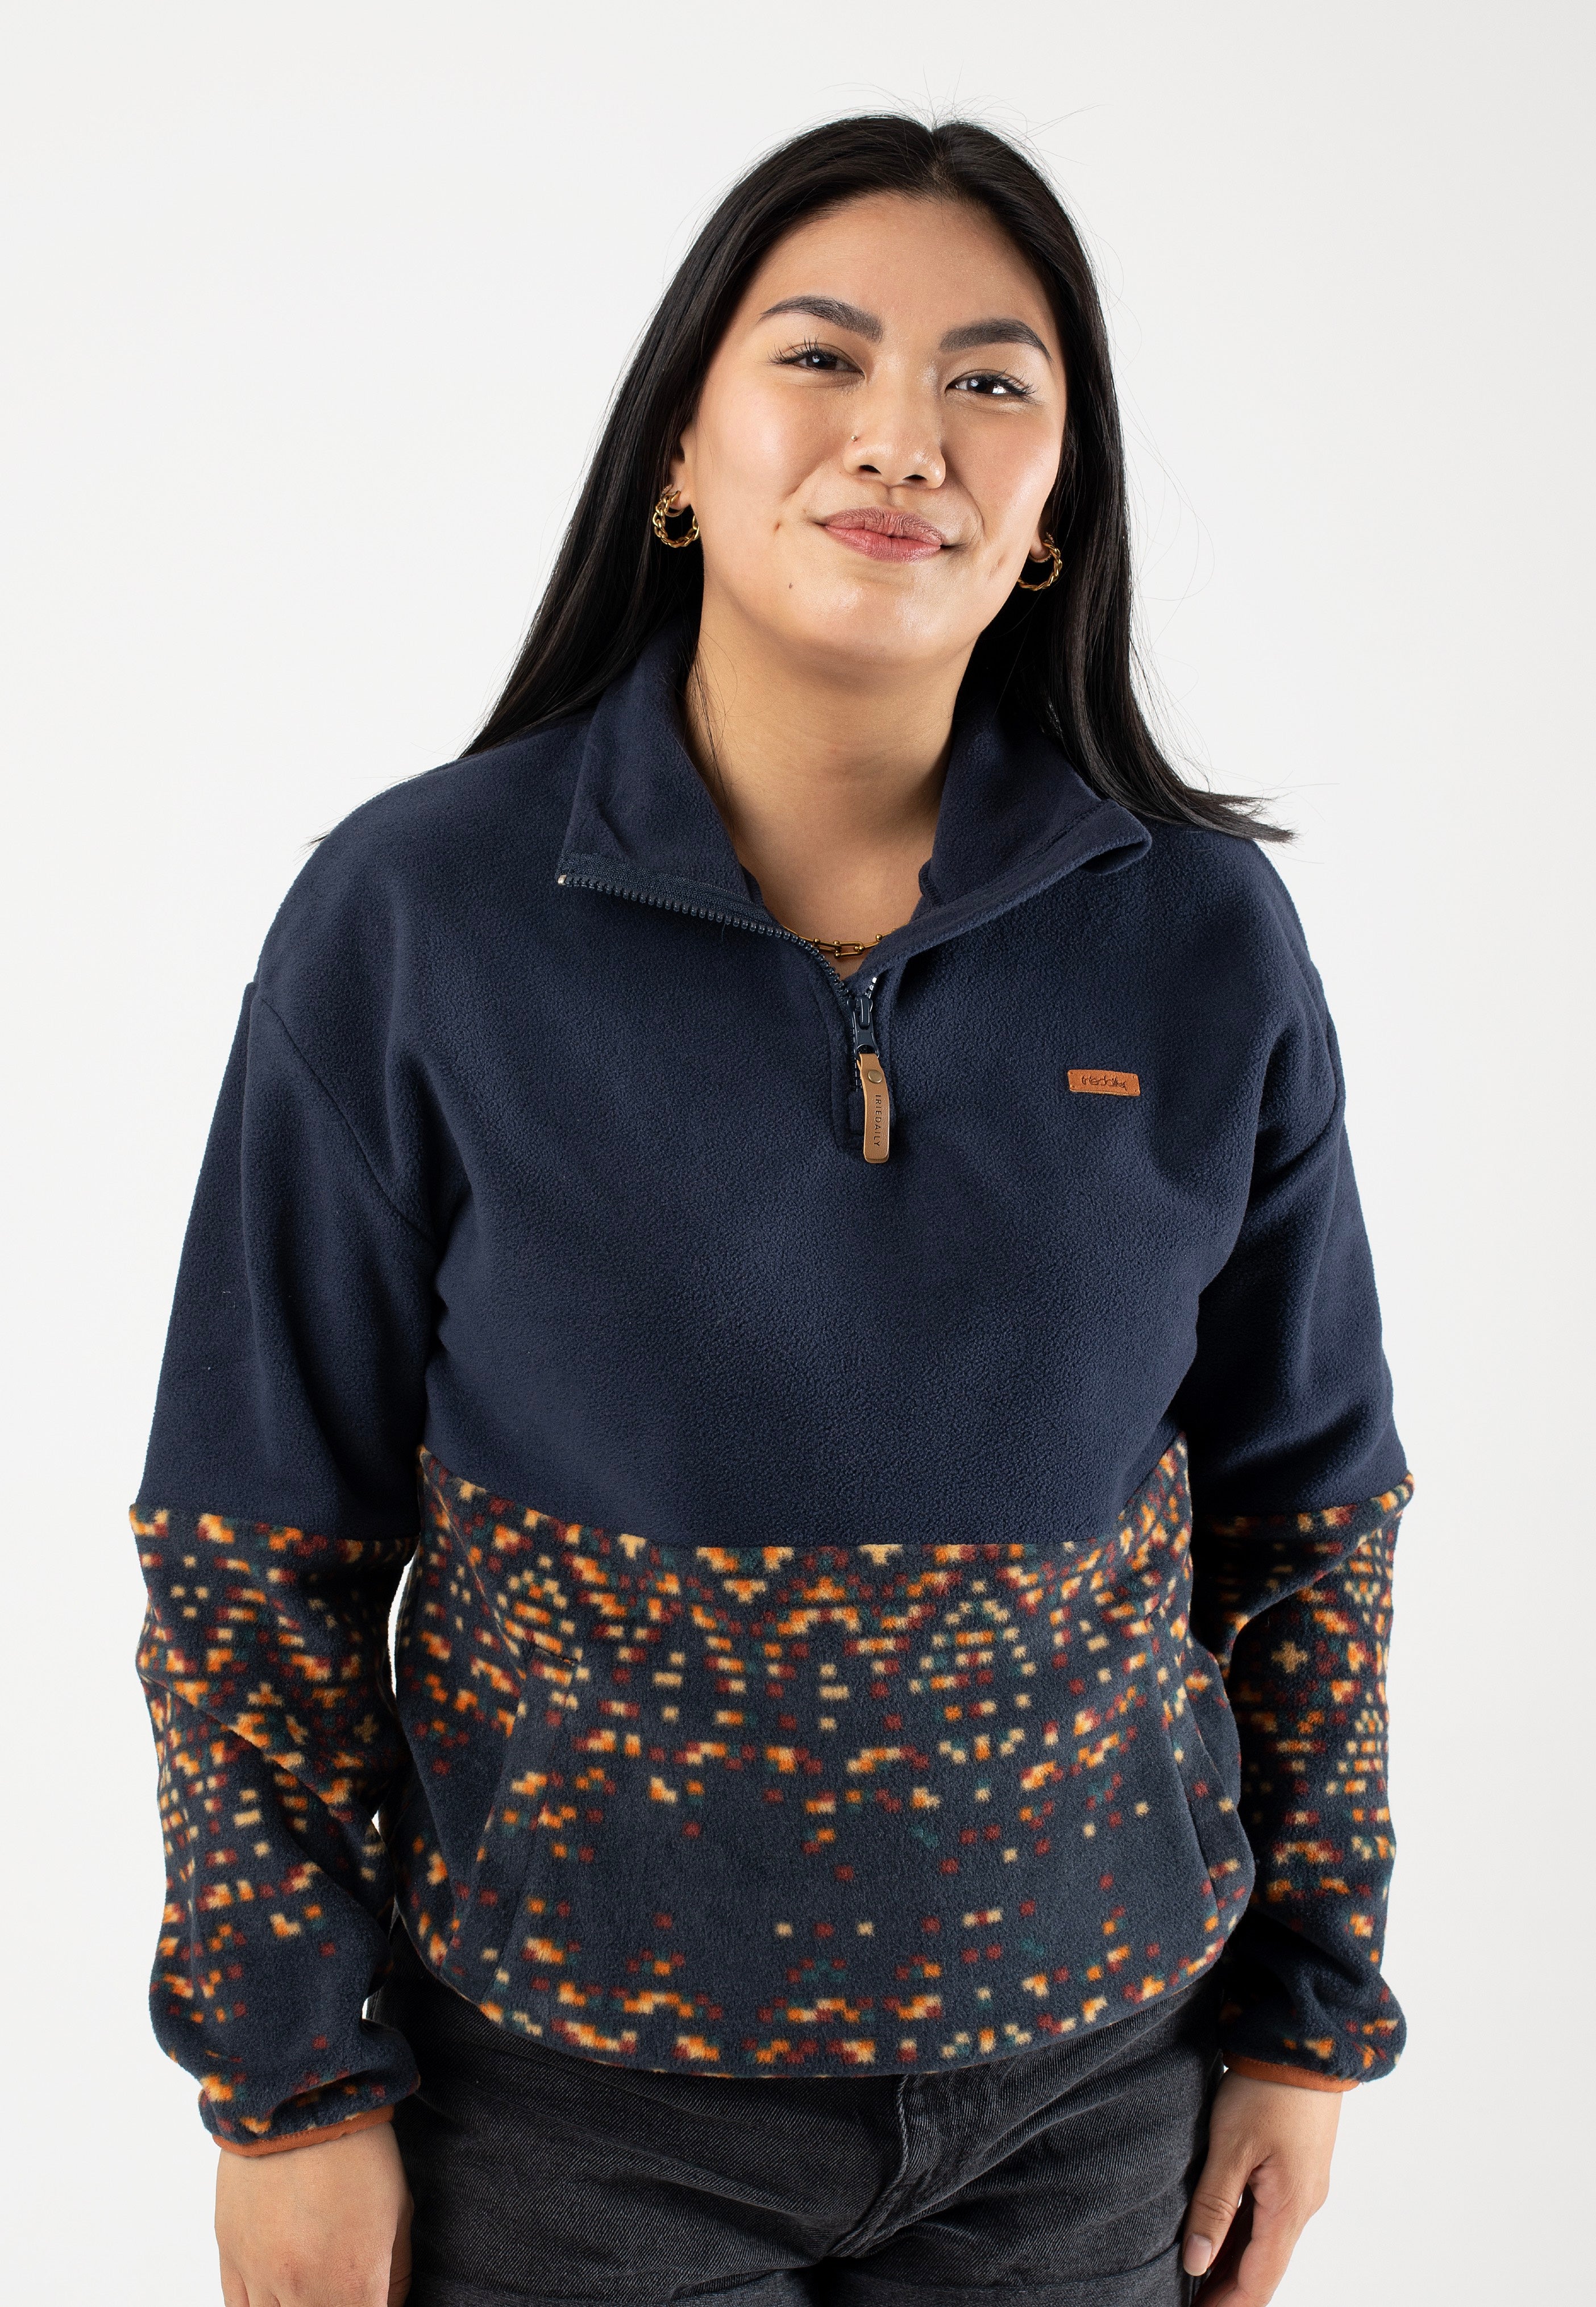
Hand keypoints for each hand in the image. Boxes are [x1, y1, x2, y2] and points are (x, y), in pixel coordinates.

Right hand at [216, 2117, 412, 2305]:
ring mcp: (260, 2277)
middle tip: (343, 2289)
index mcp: (353, 2283)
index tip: (374, 2298)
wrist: (299, 2100)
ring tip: (314, 2288)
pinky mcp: (230, 2257)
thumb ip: (395, 2275)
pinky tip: (279, 2295)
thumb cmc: (359, 2151)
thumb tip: (386, 2305)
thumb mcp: (398, 2212)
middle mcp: (302, 2292)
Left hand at [1181, 2070, 1341, 2303]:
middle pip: (1264, 2268)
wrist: (1304, 2042)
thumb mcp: (1230, 2146)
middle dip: (1229, 2292)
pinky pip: (1270, 2217)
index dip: (1226, 2306)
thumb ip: (1213, 2207)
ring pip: (1266, 2243)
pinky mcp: (1296, 2169)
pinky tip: (1219, 2237)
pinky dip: (1244, 2235)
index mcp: (1289, 2208)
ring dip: (1235, 2265)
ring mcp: (1303, 2188)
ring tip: (1196, 2279)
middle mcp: (1302, 2206)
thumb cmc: (1266, 2089)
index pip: (1258, 2280)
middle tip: (1189, 2303)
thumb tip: (1196, 2263)